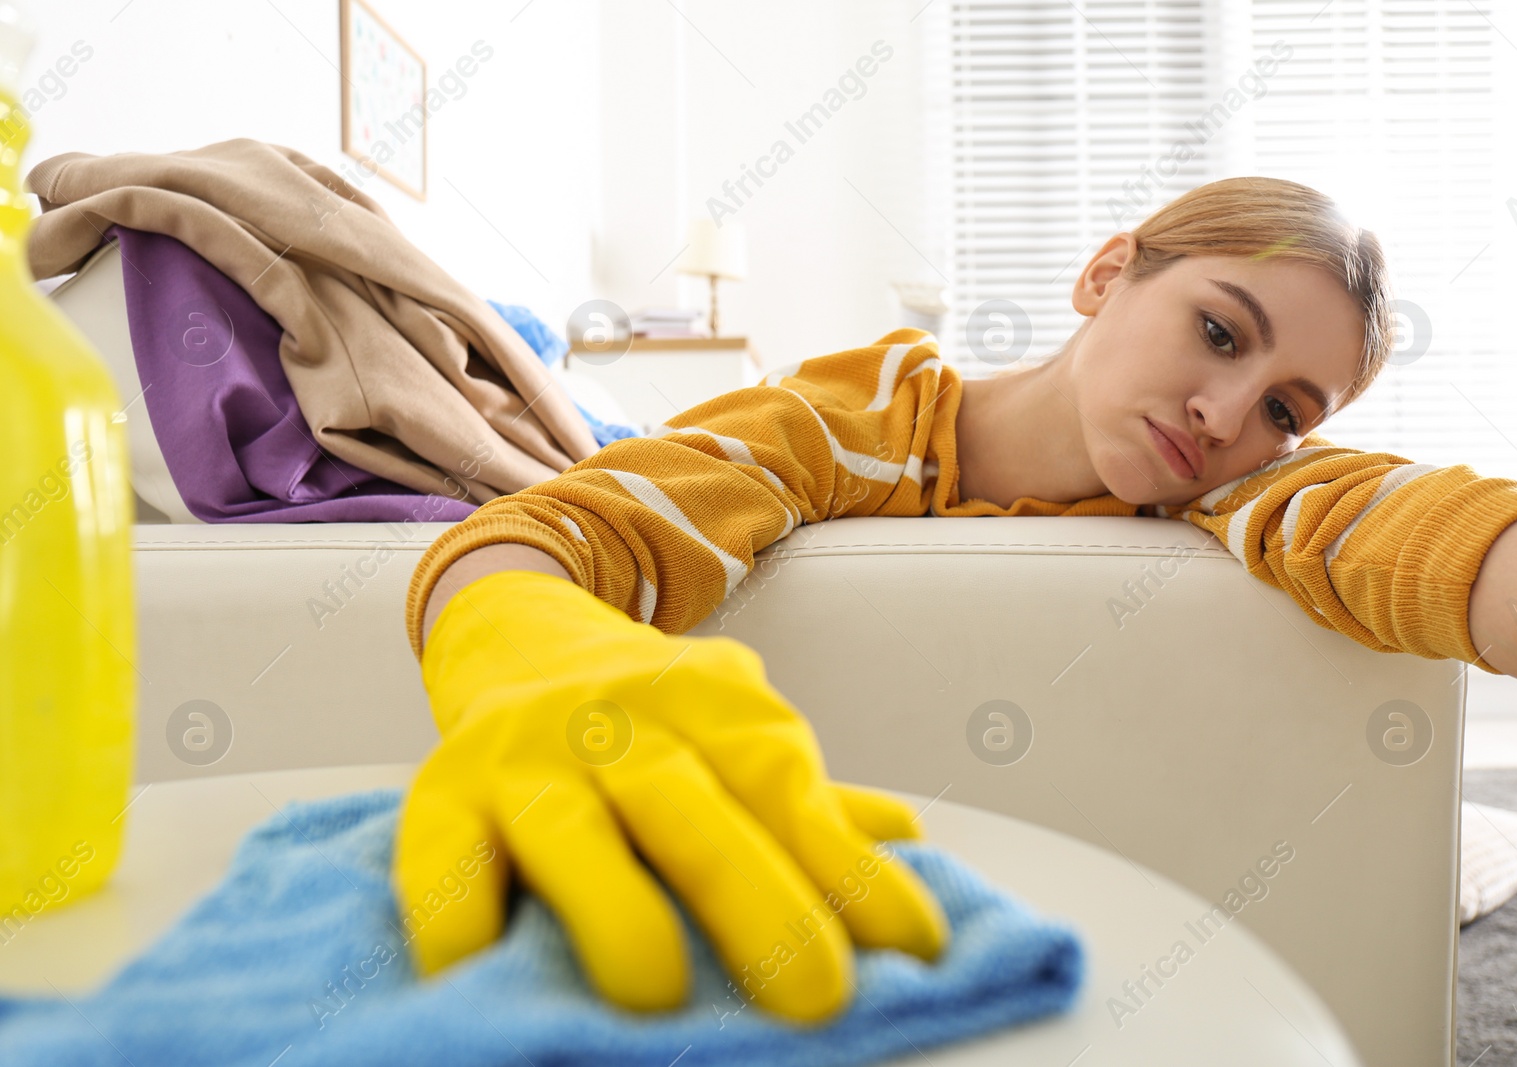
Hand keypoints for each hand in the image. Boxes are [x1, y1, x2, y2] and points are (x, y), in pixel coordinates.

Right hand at [393, 569, 948, 1021]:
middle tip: (812, 993)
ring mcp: (526, 752)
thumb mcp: (736, 735)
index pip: (782, 781)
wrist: (520, 637)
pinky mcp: (440, 791)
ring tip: (656, 993)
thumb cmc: (651, 719)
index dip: (845, 864)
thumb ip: (809, 800)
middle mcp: (619, 717)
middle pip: (688, 805)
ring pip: (568, 828)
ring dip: (612, 907)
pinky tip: (483, 973)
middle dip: (754, 897)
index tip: (910, 946)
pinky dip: (458, 916)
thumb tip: (907, 842)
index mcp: (711, 702)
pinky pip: (442, 856)